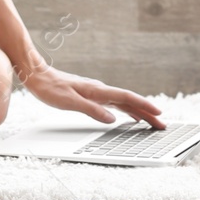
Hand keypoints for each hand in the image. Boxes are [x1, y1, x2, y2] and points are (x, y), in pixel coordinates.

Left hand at [17, 58, 164, 128]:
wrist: (37, 75)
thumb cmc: (50, 89)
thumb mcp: (69, 102)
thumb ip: (92, 110)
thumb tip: (113, 119)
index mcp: (98, 91)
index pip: (127, 98)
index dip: (144, 106)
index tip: (159, 114)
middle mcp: (100, 90)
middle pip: (129, 101)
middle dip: (147, 112)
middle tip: (162, 124)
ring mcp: (96, 92)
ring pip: (123, 102)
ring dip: (138, 111)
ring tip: (151, 121)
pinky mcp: (90, 95)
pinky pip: (114, 103)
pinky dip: (125, 109)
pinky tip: (128, 115)